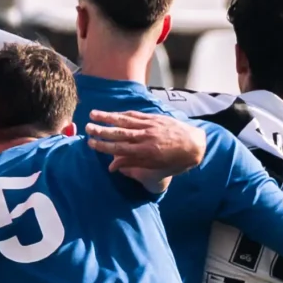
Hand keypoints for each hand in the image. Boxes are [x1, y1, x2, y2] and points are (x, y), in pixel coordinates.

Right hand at [87, 109, 203, 180]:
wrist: (196, 144)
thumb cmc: (176, 161)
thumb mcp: (156, 168)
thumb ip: (133, 165)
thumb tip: (112, 166)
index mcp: (146, 152)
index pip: (119, 149)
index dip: (103, 146)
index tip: (91, 143)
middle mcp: (145, 137)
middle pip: (119, 133)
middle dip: (101, 130)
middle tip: (87, 128)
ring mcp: (150, 126)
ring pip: (125, 121)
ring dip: (108, 117)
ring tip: (93, 114)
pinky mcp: (154, 118)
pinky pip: (136, 115)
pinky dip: (123, 114)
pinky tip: (114, 113)